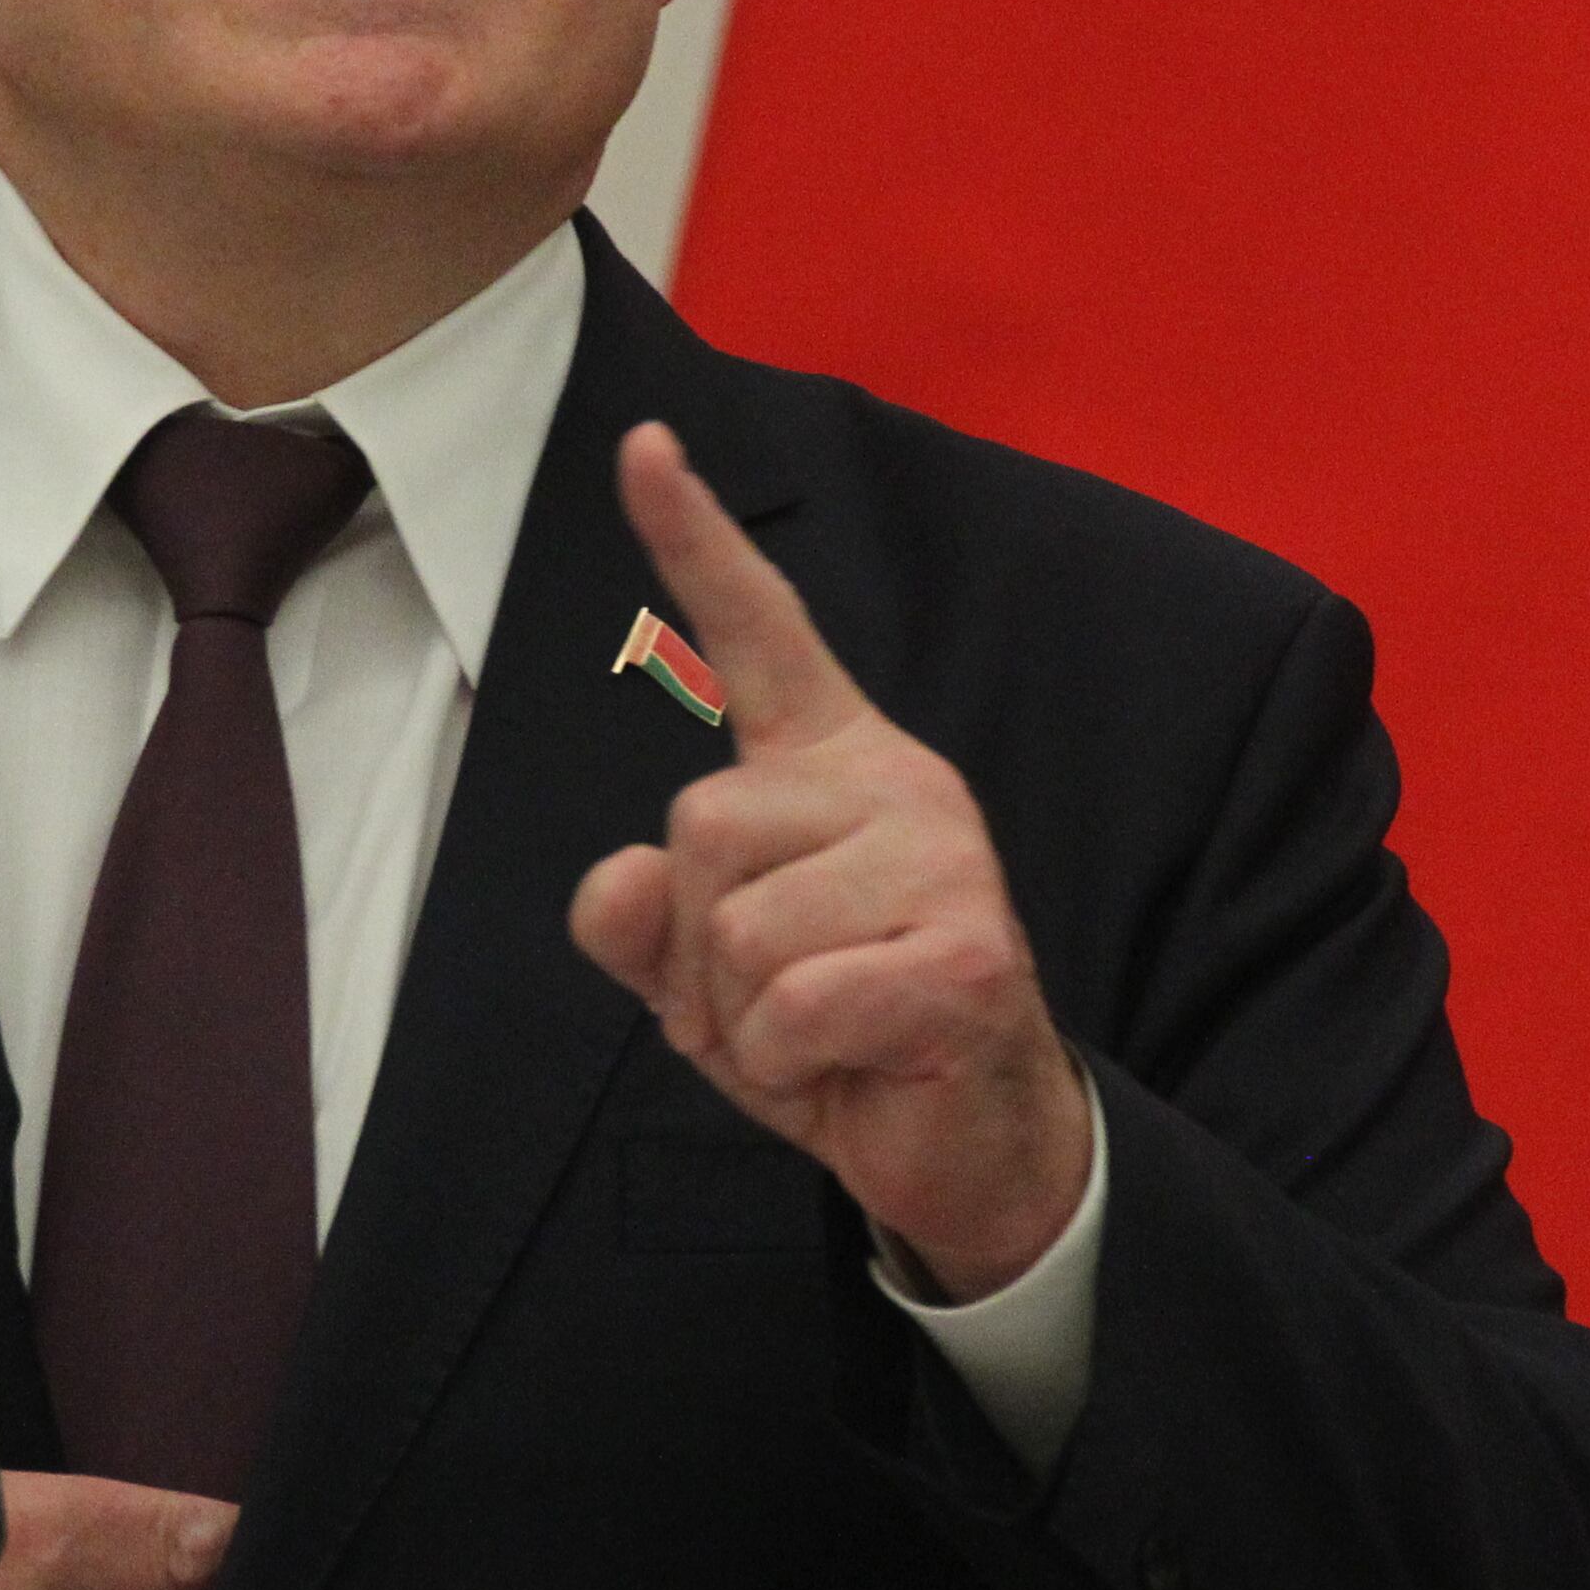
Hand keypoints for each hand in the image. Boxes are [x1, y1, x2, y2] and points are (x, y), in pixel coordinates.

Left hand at [567, 423, 1091, 1296]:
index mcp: (832, 764)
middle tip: (767, 1000)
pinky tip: (849, 1062)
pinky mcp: (968, 952)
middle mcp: (898, 782)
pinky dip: (786, 1063)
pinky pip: (793, 1003)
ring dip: (739, 1018)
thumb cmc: (830, 1037)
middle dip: (695, 947)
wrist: (963, 1145)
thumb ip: (642, 921)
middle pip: (698, 823)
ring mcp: (945, 859)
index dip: (694, 540)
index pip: (759, 633)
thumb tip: (621, 883)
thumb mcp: (703, 981)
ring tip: (812, 1032)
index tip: (642, 444)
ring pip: (738, 923)